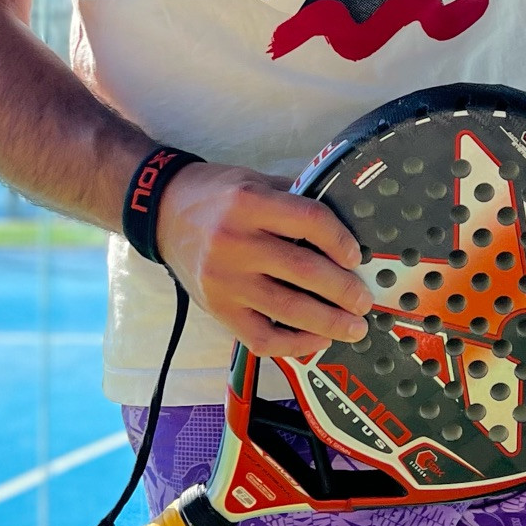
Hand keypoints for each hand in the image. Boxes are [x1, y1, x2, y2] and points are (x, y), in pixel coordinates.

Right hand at [155, 162, 371, 359]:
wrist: (161, 211)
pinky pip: (261, 337)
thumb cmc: (216, 196)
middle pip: (303, 270)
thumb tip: (346, 221)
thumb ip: (295, 198)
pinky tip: (315, 340)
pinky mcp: (217, 309)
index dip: (340, 240)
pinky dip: (293, 344)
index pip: (308, 221)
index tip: (356, 256)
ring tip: (354, 328)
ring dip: (328, 323)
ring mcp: (224, 280)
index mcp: (248, 203)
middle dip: (343, 290)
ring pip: (287, 308)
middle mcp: (234, 242)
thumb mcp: (255, 181)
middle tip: (365, 301)